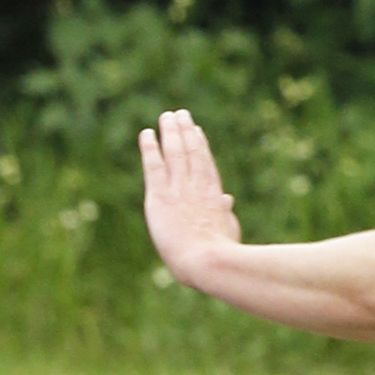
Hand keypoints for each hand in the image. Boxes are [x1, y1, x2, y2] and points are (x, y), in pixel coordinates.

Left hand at [139, 109, 240, 286]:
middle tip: (180, 114)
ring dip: (170, 132)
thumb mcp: (228, 229)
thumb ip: (224, 213)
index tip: (197, 131)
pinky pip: (154, 166)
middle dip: (185, 131)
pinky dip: (150, 149)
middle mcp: (197, 186)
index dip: (201, 146)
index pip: (206, 164)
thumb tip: (227, 199)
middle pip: (191, 151)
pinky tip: (146, 134)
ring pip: (174, 153)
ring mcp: (179, 190)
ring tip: (166, 116)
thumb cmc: (220, 252)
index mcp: (213, 195)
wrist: (207, 260)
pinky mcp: (160, 197)